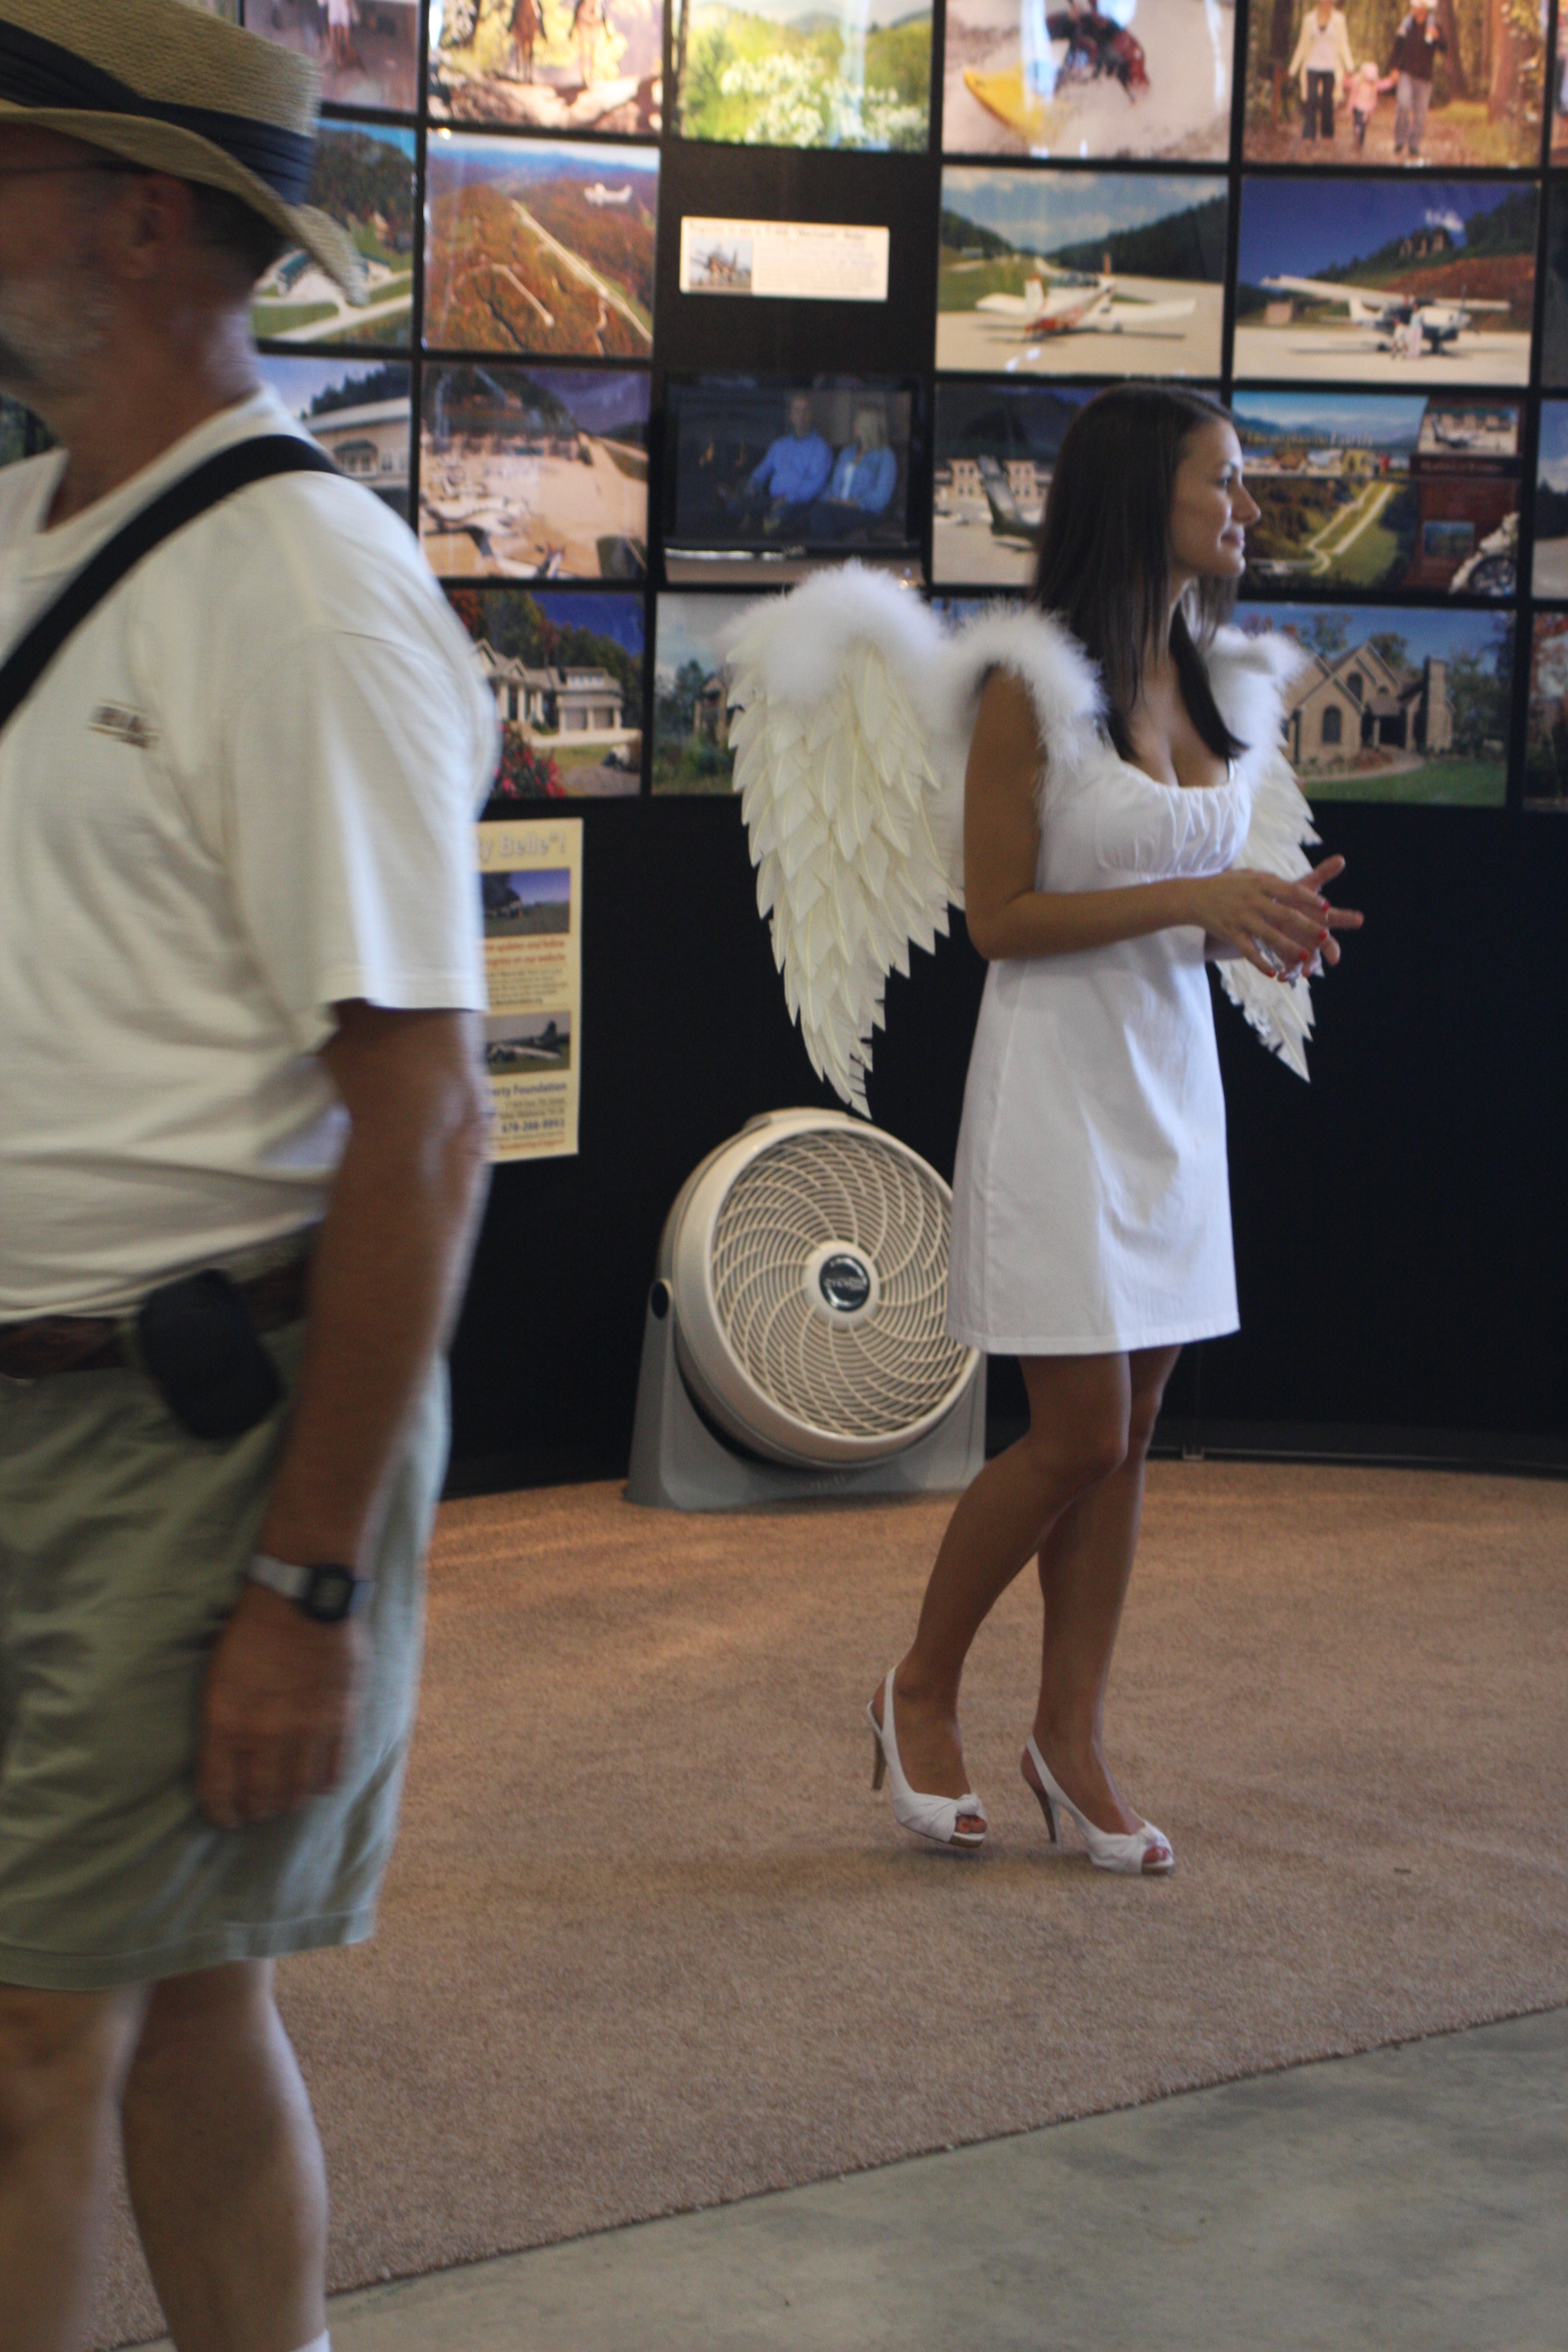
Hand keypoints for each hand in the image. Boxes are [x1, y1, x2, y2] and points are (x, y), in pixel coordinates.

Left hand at [197, 1582, 367, 1828]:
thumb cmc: (252, 1632)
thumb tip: (224, 1763)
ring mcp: (307, 1730)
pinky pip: (334, 1772)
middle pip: (260, 1800)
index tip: (223, 1817)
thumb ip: (220, 1725)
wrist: (302, 1595)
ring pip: (298, 1793)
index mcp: (226, 1722)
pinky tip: (315, 1780)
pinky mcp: (341, 1720)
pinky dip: (322, 1784)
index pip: (219, 1792)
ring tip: (284, 1799)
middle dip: (253, 1812)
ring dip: (288, 1802)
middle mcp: (266, 1734)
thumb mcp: (216, 1678)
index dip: (220, 1813)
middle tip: (253, 1811)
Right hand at [1193, 855, 1360, 981]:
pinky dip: (1260, 963)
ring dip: (1289, 948)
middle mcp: (1252, 900)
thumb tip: (1296, 887)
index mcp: (1260, 883)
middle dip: (1306, 926)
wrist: (1193, 896)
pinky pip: (1248, 951)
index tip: (1327, 908)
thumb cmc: (1226, 885)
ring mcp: (1241, 918)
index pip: (1290, 891)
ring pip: (1269, 936)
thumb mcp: (1249, 875)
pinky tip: (1273, 973)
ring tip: (1306, 957)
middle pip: (1284, 915)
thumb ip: (1272, 881)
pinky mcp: (1230, 933)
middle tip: (1325, 936)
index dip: (1309, 900)